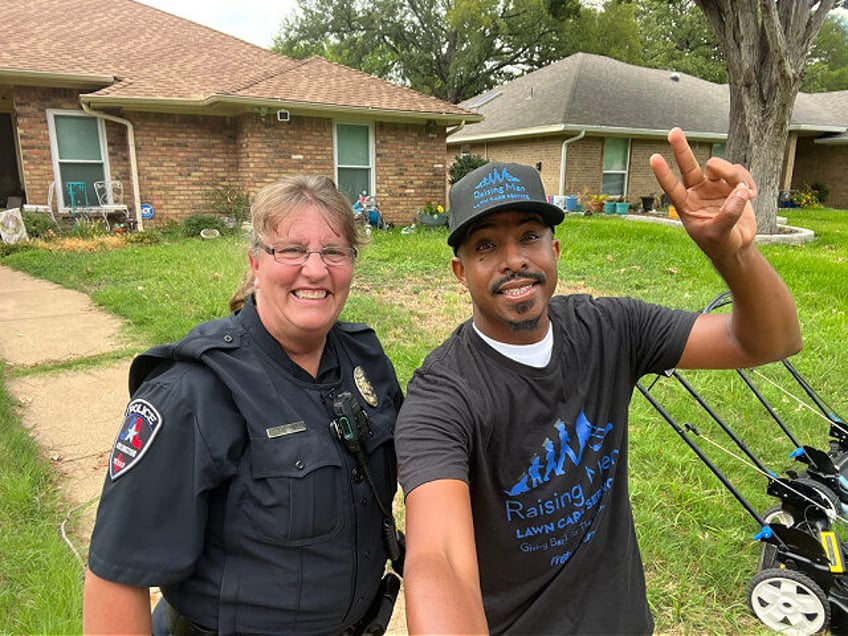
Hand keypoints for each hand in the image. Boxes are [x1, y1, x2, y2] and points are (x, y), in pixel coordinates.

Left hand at [650, 127, 757, 259]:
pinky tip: (751, 194)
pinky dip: (747, 180)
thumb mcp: (719, 234)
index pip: (672, 187)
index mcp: (686, 205)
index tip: (654, 158)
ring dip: (732, 175)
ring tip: (744, 193)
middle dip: (681, 148)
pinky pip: (739, 172)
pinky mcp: (732, 184)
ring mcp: (714, 186)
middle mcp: (697, 192)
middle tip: (674, 132)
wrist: (736, 246)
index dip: (663, 173)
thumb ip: (728, 214)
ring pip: (719, 167)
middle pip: (688, 165)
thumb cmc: (720, 244)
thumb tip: (740, 191)